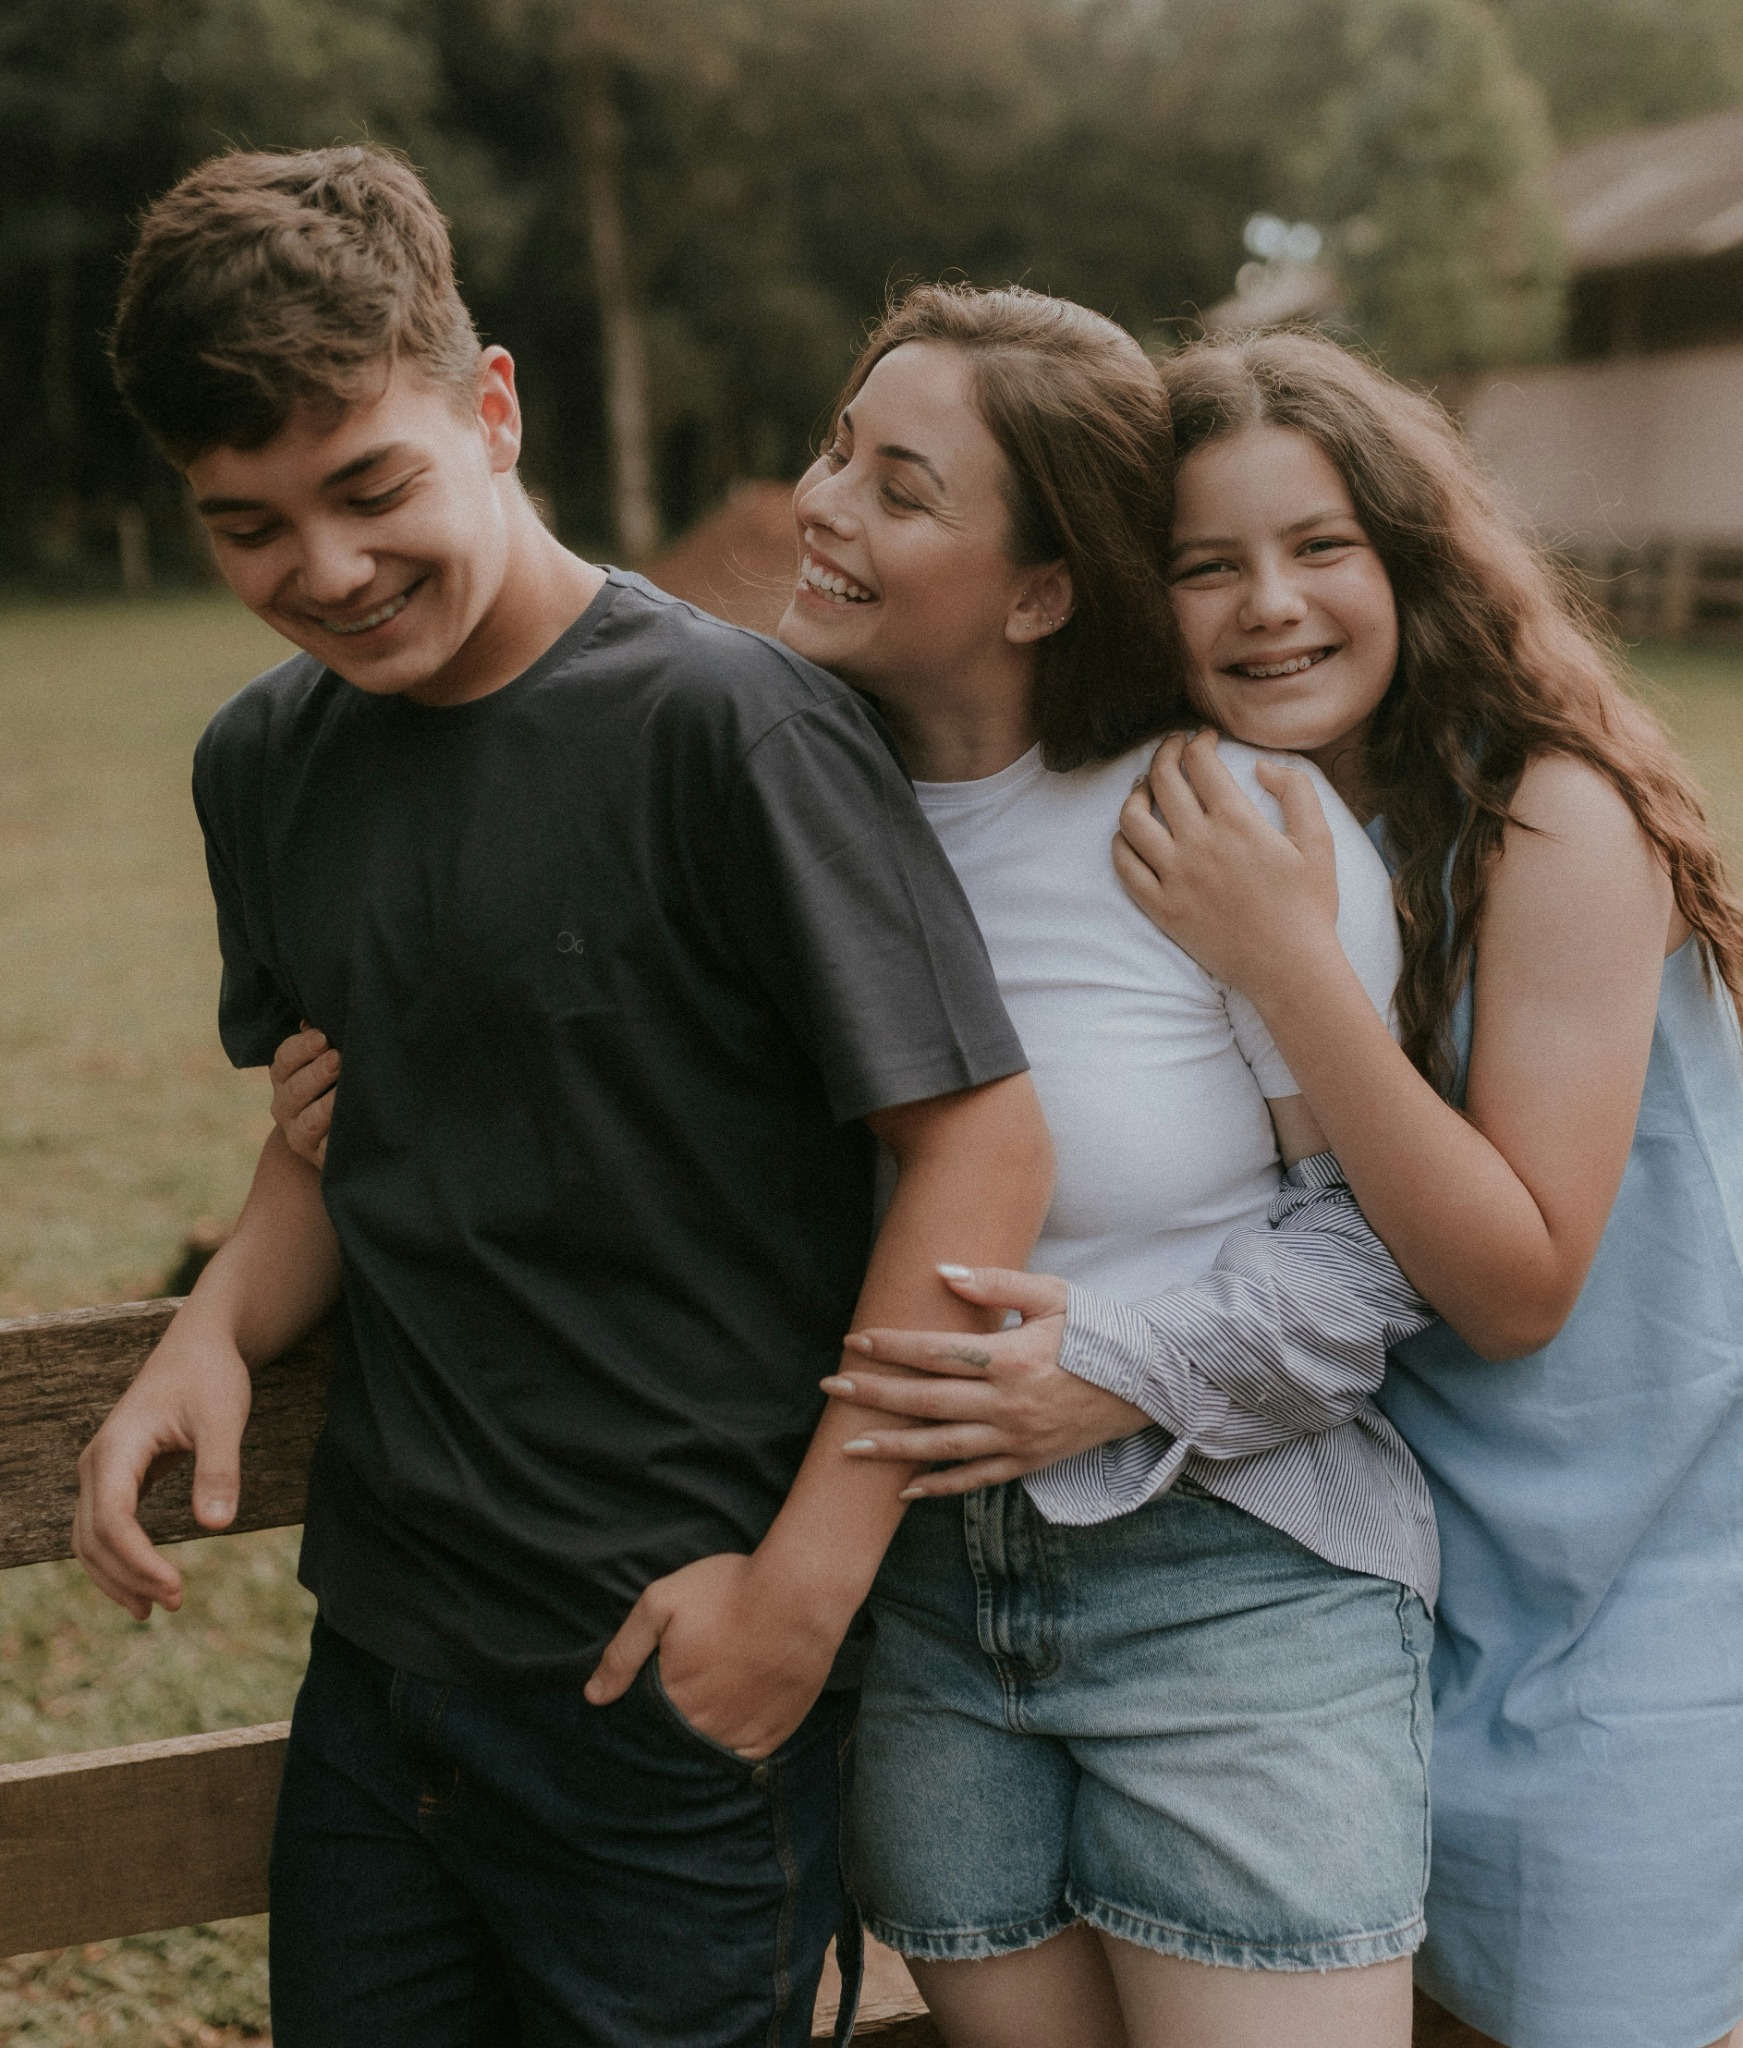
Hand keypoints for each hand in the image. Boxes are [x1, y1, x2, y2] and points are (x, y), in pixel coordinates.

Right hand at [73, 1320, 251, 1619]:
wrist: (200, 1347)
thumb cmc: (211, 1378)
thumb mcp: (223, 1417)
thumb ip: (219, 1469)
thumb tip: (216, 1526)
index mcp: (118, 1448)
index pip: (113, 1521)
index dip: (139, 1562)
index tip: (176, 1588)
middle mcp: (97, 1463)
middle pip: (94, 1538)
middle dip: (129, 1577)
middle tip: (176, 1603)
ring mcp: (100, 1472)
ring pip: (89, 1540)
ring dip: (118, 1577)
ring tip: (158, 1608)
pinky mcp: (114, 1479)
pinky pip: (103, 1531)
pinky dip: (119, 1561)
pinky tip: (147, 1585)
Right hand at [270, 1024, 338, 1168]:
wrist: (333, 1135)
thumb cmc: (334, 1082)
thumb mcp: (325, 1058)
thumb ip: (321, 1039)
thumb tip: (316, 1020)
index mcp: (285, 1076)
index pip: (284, 1059)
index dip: (302, 1048)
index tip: (323, 1037)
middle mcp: (285, 1105)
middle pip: (294, 1089)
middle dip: (316, 1073)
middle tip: (338, 1059)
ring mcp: (300, 1134)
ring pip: (309, 1122)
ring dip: (327, 1106)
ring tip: (344, 1092)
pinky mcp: (320, 1157)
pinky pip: (328, 1150)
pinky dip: (338, 1139)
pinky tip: (355, 1125)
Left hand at [584, 1551, 842, 1759]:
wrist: (800, 1594)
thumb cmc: (730, 1591)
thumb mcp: (661, 1603)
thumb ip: (624, 1651)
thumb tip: (593, 1696)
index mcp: (670, 1700)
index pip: (644, 1725)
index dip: (645, 1711)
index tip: (655, 1692)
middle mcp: (702, 1729)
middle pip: (675, 1741)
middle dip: (672, 1727)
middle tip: (687, 1694)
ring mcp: (740, 1737)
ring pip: (708, 1754)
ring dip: (702, 1739)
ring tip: (709, 1710)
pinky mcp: (774, 1736)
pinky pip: (745, 1759)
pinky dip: (736, 1747)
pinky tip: (735, 1722)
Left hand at [825, 1265, 1149, 1497]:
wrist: (1146, 1380)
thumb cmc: (1096, 1329)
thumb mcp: (1052, 1294)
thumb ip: (995, 1283)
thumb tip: (942, 1272)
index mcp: (1010, 1357)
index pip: (936, 1352)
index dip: (892, 1346)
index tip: (854, 1341)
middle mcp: (1008, 1403)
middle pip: (927, 1401)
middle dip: (874, 1395)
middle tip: (831, 1388)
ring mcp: (1016, 1438)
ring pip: (942, 1447)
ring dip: (892, 1447)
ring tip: (848, 1446)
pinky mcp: (1027, 1461)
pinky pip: (975, 1478)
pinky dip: (938, 1486)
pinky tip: (904, 1489)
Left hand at [1114, 729, 1339, 998]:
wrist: (1290, 967)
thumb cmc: (1309, 905)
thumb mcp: (1319, 841)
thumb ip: (1296, 791)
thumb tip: (1261, 765)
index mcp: (1237, 821)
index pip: (1199, 762)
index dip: (1198, 741)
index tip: (1203, 739)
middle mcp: (1199, 844)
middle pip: (1162, 780)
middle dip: (1165, 752)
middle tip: (1172, 748)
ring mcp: (1175, 877)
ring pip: (1132, 819)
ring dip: (1136, 793)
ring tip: (1146, 787)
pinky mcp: (1161, 907)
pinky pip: (1125, 865)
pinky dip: (1122, 841)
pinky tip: (1131, 834)